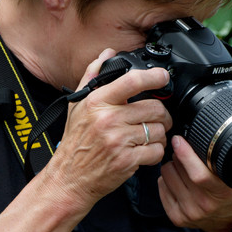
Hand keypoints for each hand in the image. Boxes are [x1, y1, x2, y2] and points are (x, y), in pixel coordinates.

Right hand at [44, 49, 172, 209]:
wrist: (69, 178)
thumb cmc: (75, 141)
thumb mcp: (77, 105)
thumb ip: (92, 76)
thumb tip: (107, 54)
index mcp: (97, 102)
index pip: (133, 81)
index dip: (154, 77)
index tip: (163, 77)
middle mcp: (108, 119)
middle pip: (154, 107)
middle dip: (162, 113)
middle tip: (157, 117)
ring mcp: (118, 141)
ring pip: (158, 130)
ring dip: (159, 133)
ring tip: (149, 135)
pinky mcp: (127, 161)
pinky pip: (156, 151)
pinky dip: (156, 151)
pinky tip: (144, 150)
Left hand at [158, 135, 231, 231]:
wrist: (231, 223)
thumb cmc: (231, 194)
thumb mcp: (231, 176)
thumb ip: (216, 160)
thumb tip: (197, 138)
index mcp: (221, 192)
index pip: (198, 174)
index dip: (185, 154)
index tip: (179, 140)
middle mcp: (204, 204)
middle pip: (177, 168)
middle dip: (179, 156)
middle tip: (187, 157)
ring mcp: (189, 212)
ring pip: (166, 174)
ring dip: (172, 167)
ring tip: (184, 170)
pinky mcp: (177, 218)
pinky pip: (161, 186)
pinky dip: (167, 179)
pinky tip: (179, 182)